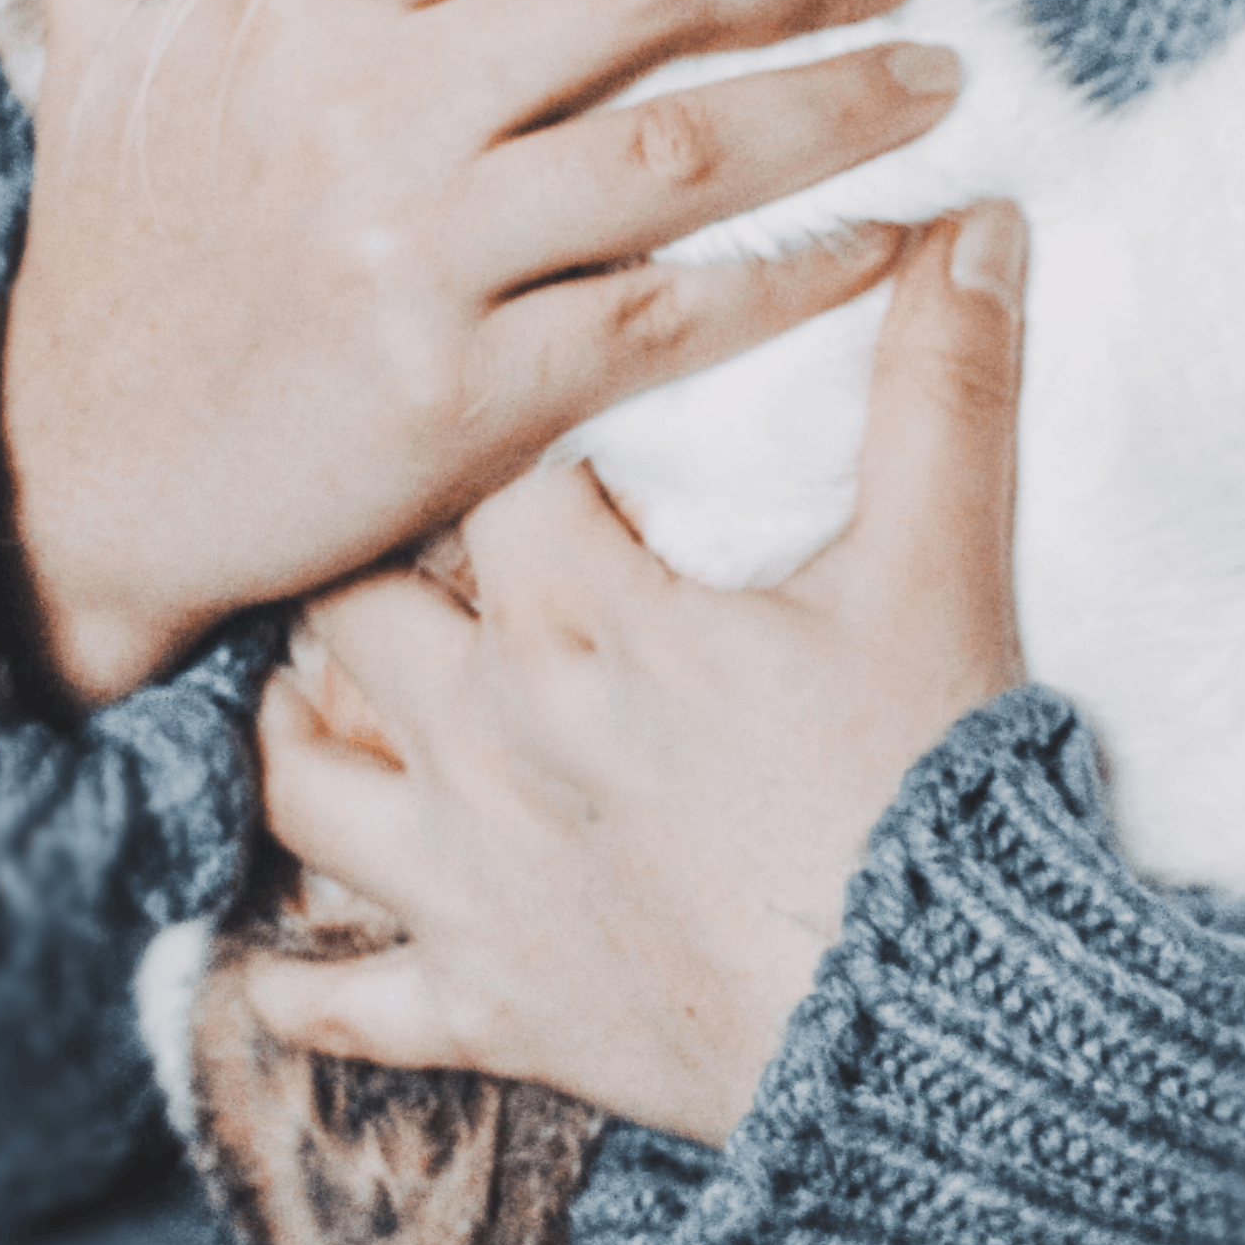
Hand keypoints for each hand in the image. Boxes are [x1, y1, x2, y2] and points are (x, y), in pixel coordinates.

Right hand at [0, 0, 955, 704]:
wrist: (83, 475)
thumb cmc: (121, 261)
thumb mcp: (109, 63)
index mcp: (307, 3)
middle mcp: (369, 105)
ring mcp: (419, 251)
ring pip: (685, 145)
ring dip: (838, 105)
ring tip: (934, 86)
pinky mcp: (463, 392)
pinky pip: (673, 311)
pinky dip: (796, 272)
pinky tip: (883, 244)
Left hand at [246, 204, 1026, 1146]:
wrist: (938, 1031)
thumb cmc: (932, 795)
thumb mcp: (943, 573)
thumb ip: (945, 386)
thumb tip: (975, 212)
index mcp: (580, 615)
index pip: (479, 465)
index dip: (496, 421)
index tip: (520, 408)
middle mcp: (487, 736)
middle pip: (352, 607)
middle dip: (366, 563)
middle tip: (390, 537)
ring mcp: (472, 884)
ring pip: (303, 786)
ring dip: (296, 730)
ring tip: (316, 693)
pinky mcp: (493, 1012)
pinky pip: (347, 1007)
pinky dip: (297, 989)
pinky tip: (268, 972)